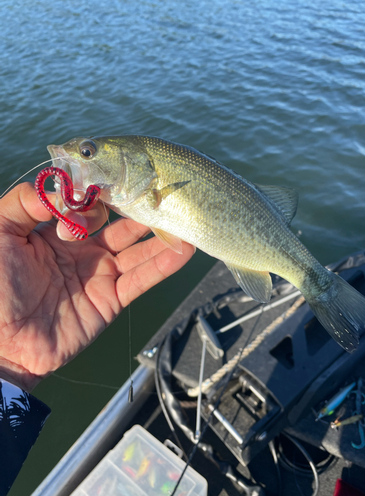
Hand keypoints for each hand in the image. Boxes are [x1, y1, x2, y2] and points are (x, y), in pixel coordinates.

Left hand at [0, 183, 194, 390]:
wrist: (2, 343)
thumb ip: (24, 203)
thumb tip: (60, 187)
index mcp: (58, 233)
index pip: (91, 207)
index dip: (103, 196)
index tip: (116, 182)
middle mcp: (84, 251)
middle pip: (121, 226)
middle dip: (142, 211)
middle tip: (165, 193)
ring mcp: (100, 275)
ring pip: (138, 251)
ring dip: (161, 236)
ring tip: (185, 218)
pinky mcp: (111, 300)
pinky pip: (141, 280)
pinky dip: (163, 266)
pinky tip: (184, 250)